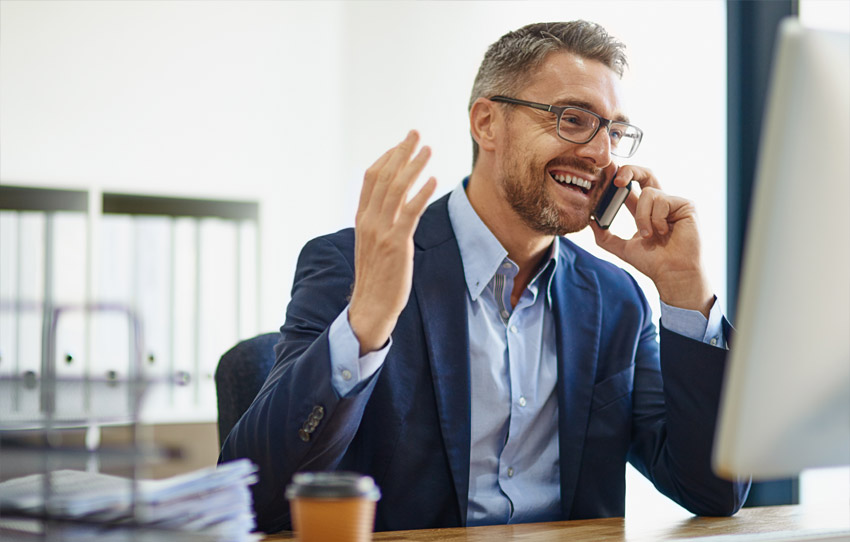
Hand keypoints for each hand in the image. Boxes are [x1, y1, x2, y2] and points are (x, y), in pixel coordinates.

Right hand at [348, 131, 436, 354]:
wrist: (370, 306)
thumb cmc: (376, 278)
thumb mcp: (372, 245)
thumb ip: (379, 223)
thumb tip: (392, 206)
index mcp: (362, 218)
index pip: (371, 178)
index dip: (387, 157)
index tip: (402, 144)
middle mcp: (369, 221)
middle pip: (384, 177)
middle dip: (401, 152)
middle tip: (415, 133)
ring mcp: (381, 231)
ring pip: (396, 189)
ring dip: (413, 166)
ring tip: (428, 149)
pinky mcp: (396, 243)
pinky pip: (409, 212)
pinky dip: (421, 193)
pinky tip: (433, 180)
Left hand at [590, 165, 713, 316]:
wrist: (672, 273)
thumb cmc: (653, 262)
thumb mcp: (622, 248)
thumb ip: (605, 236)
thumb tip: (590, 220)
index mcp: (645, 210)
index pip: (630, 187)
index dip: (618, 178)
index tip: (604, 173)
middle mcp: (660, 203)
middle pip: (644, 174)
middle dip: (629, 171)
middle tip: (616, 180)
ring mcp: (673, 202)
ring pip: (647, 193)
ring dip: (642, 217)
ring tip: (649, 235)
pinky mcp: (685, 205)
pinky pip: (661, 200)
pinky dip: (656, 219)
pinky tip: (664, 232)